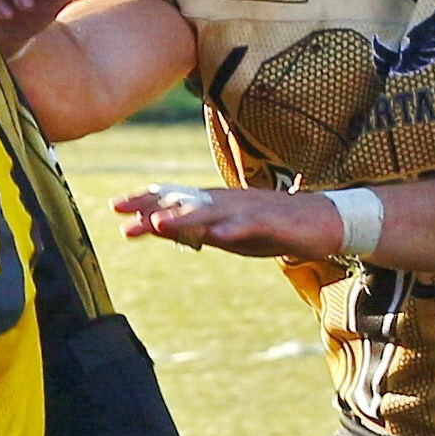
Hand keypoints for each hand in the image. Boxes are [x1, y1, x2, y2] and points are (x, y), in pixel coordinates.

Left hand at [113, 183, 335, 261]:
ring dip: (183, 219)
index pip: (175, 198)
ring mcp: (247, 210)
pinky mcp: (269, 222)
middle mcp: (226, 201)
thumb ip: (197, 230)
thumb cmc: (270, 227)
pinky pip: (248, 226)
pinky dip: (232, 230)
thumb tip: (164, 232)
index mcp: (215, 203)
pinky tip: (216, 237)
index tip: (115, 207)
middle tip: (118, 210)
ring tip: (157, 226)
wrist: (320, 221)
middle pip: (184, 201)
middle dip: (151, 206)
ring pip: (210, 213)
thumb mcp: (227, 232)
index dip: (145, 201)